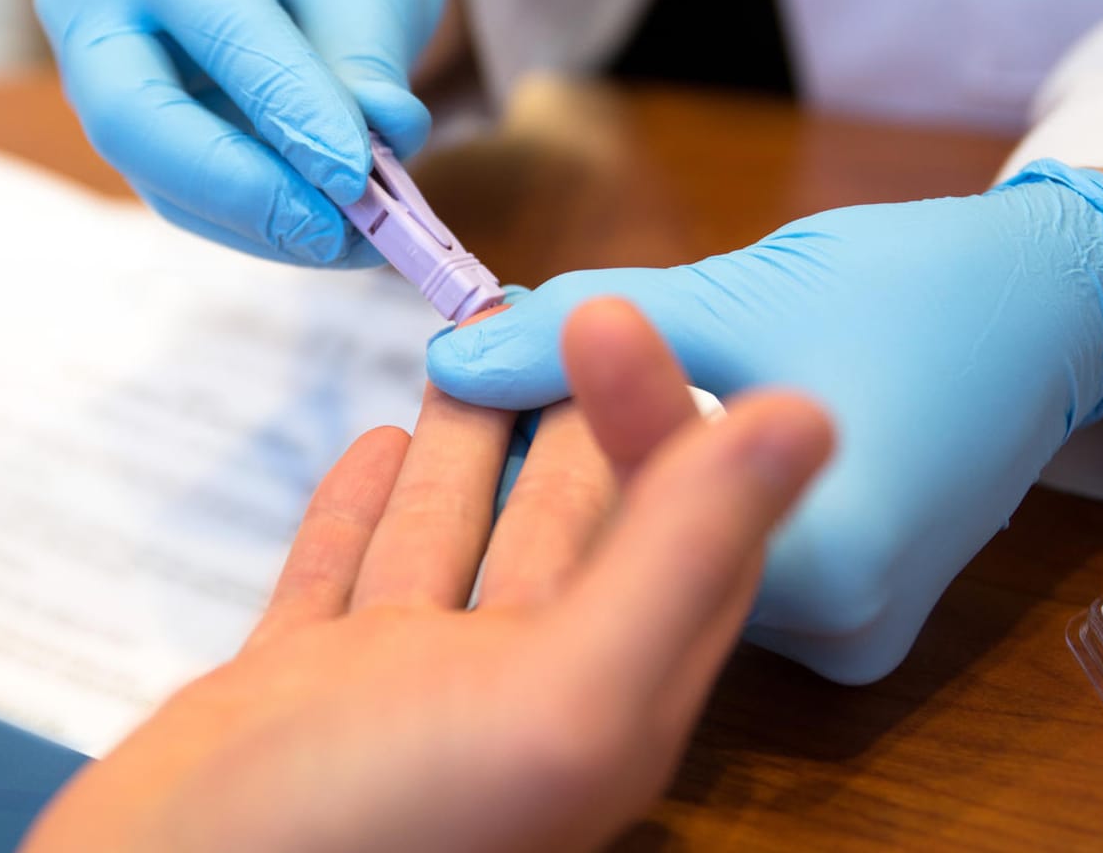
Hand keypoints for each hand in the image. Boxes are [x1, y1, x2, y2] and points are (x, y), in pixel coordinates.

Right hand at [20, 300, 830, 852]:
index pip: (669, 538)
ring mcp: (391, 693)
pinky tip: (377, 445)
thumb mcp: (559, 697)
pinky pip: (344, 575)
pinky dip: (365, 508)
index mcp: (601, 706)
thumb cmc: (369, 835)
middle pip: (562, 527)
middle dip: (569, 414)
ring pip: (450, 538)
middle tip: (561, 304)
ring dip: (471, 445)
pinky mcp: (291, 691)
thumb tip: (810, 417)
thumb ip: (678, 561)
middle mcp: (505, 698)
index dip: (666, 423)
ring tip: (474, 343)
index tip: (635, 314)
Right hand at [35, 0, 446, 265]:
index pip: (219, 27)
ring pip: (157, 177)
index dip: (288, 110)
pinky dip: (259, 227)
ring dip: (261, 223)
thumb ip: (363, 74)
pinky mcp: (129, 139)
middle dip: (238, 187)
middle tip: (331, 230)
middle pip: (133, 117)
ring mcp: (95, 77)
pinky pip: (182, 199)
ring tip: (354, 241)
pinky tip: (325, 238)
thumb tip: (364, 178)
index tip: (356, 174)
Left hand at [427, 161, 1102, 682]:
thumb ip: (592, 332)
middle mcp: (837, 628)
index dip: (533, 433)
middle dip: (568, 455)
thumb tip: (458, 357)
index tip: (471, 371)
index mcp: (826, 565)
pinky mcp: (847, 608)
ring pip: (682, 554)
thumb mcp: (738, 296)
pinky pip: (728, 558)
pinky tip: (638, 433)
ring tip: (560, 393)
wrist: (1047, 308)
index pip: (626, 508)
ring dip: (620, 476)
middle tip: (501, 374)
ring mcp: (846, 628)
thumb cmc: (913, 287)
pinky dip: (678, 499)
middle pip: (650, 548)